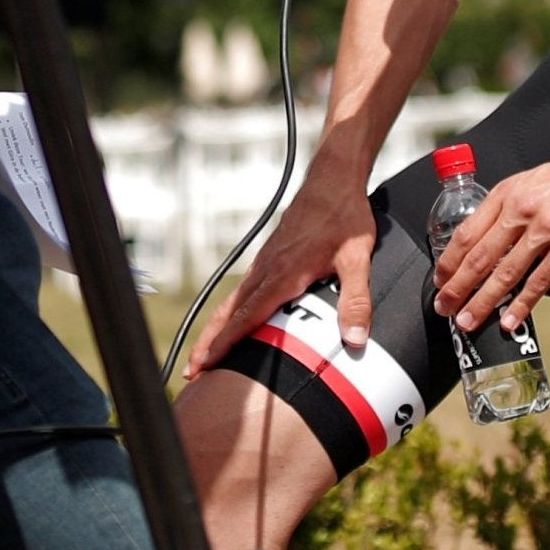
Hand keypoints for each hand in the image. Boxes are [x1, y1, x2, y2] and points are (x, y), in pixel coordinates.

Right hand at [183, 170, 378, 378]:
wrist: (333, 179)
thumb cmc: (345, 218)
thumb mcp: (358, 258)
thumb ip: (356, 299)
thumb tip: (354, 340)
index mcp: (284, 274)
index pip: (249, 316)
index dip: (227, 342)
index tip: (208, 363)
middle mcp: (267, 269)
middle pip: (229, 312)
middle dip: (209, 343)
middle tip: (191, 370)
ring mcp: (265, 262)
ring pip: (233, 301)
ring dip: (216, 329)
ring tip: (203, 355)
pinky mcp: (269, 256)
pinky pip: (243, 289)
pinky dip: (229, 311)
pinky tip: (230, 321)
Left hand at [431, 128, 549, 334]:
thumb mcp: (535, 180)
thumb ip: (512, 206)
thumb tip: (493, 235)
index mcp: (508, 192)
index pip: (466, 232)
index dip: (449, 262)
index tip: (441, 280)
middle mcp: (522, 209)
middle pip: (479, 257)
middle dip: (457, 288)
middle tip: (445, 307)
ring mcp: (546, 229)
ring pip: (504, 273)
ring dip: (482, 301)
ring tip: (469, 320)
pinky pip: (539, 281)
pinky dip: (522, 305)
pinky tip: (510, 319)